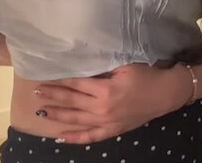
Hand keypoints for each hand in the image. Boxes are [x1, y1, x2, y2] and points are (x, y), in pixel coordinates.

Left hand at [32, 64, 191, 144]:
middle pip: (71, 102)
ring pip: (77, 120)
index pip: (75, 84)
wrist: (166, 93)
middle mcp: (102, 107)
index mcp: (105, 89)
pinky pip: (91, 137)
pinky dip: (75, 138)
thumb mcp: (124, 64)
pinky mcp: (113, 130)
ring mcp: (107, 122)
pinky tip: (60, 138)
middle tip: (35, 93)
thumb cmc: (146, 74)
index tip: (43, 79)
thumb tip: (81, 63)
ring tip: (41, 112)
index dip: (58, 82)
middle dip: (52, 97)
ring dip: (58, 116)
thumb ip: (103, 66)